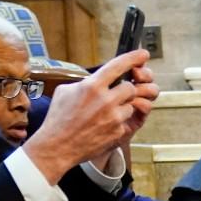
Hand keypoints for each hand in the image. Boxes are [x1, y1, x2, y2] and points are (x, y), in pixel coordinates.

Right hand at [21, 50, 157, 182]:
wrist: (57, 146)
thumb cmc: (58, 117)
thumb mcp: (65, 91)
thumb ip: (86, 82)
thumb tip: (97, 79)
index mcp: (92, 86)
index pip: (118, 66)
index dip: (133, 58)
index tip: (143, 54)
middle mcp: (106, 100)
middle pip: (130, 88)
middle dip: (125, 90)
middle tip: (115, 95)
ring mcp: (114, 117)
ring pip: (130, 105)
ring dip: (121, 108)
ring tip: (104, 114)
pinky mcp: (118, 132)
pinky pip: (125, 121)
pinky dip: (117, 122)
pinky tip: (102, 126)